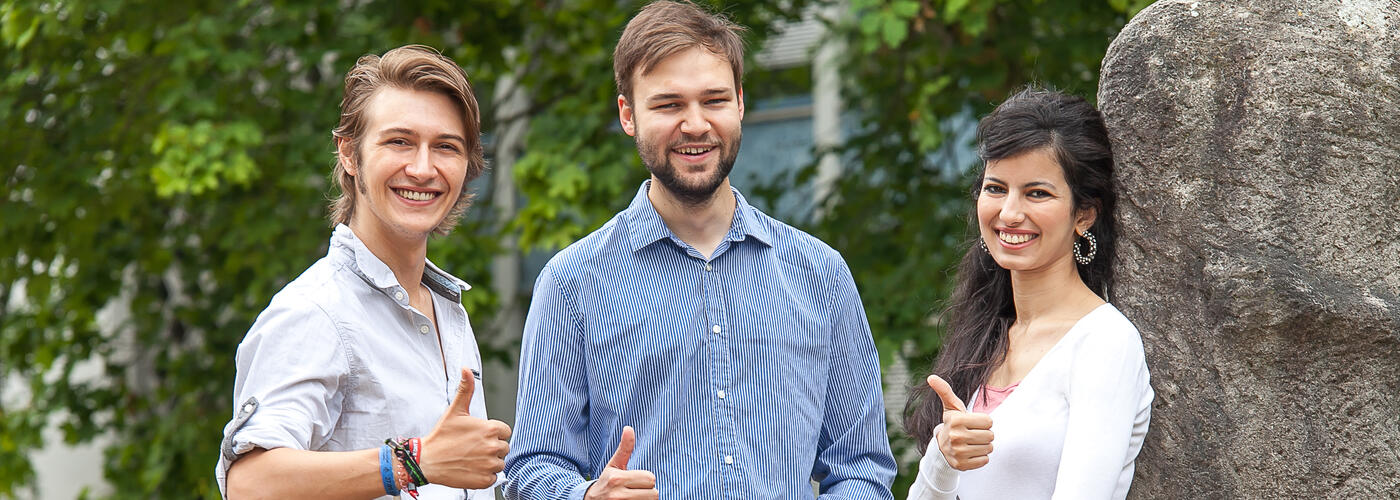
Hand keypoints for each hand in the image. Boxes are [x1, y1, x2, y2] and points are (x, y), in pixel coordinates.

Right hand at [419, 367, 511, 488]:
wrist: (427, 460)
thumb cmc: (442, 435)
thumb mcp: (456, 410)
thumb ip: (466, 389)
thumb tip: (466, 369)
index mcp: (491, 429)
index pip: (505, 432)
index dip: (493, 433)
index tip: (479, 436)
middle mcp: (493, 447)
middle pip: (503, 448)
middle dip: (491, 447)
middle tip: (473, 447)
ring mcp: (489, 465)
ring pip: (499, 463)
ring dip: (489, 462)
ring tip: (471, 458)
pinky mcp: (484, 480)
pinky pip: (493, 478)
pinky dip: (484, 475)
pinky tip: (471, 469)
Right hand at [585, 426, 657, 499]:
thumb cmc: (606, 482)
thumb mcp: (614, 465)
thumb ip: (625, 448)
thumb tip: (629, 428)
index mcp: (617, 479)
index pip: (650, 479)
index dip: (646, 480)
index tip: (636, 481)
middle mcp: (618, 495)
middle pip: (654, 494)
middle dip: (648, 492)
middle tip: (636, 491)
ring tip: (634, 498)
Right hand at [927, 374, 993, 470]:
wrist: (942, 448)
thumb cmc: (953, 423)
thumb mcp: (951, 407)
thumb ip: (945, 391)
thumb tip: (931, 377)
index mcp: (956, 420)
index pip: (989, 421)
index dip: (983, 422)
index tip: (972, 423)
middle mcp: (956, 436)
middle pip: (990, 435)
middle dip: (985, 434)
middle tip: (972, 434)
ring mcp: (959, 452)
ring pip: (989, 448)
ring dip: (983, 446)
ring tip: (971, 443)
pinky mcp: (962, 465)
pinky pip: (985, 460)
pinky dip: (980, 457)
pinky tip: (970, 453)